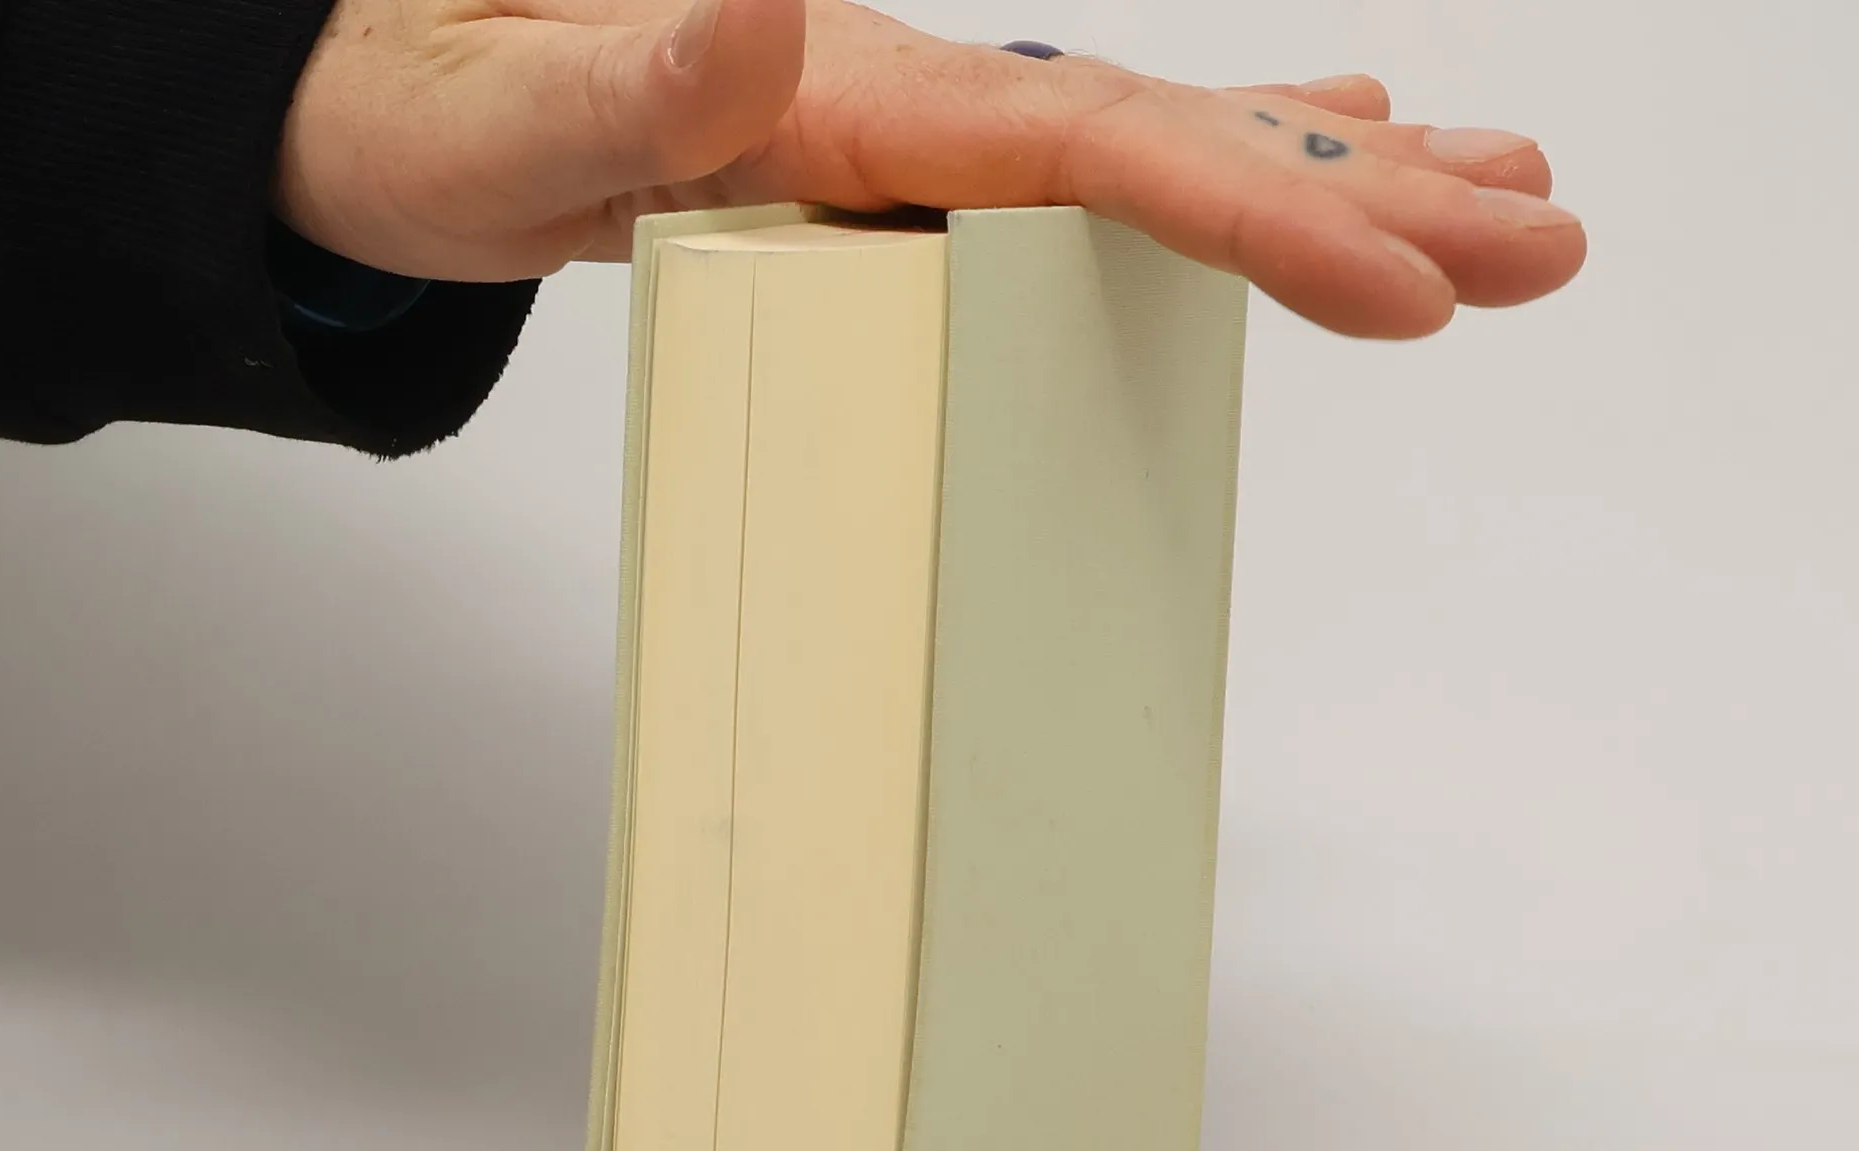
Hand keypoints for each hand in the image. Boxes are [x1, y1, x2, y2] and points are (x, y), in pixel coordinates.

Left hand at [277, 0, 1584, 338]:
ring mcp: (918, 130)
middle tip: (1544, 234)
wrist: (394, 104)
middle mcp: (908, 97)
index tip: (1411, 279)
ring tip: (1485, 194)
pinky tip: (1306, 150)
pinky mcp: (907, 167)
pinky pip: (1095, 170)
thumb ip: (633, 84)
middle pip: (1176, 135)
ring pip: (1162, 140)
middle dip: (1368, 197)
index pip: (1103, 154)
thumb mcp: (499, 129)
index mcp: (850, 104)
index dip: (1266, 212)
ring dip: (1334, 173)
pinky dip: (1223, 161)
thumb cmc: (432, 124)